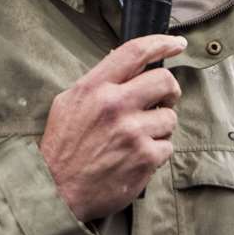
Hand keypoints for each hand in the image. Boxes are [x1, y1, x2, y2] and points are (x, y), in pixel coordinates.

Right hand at [40, 36, 186, 221]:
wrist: (56, 191)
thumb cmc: (62, 147)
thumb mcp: (69, 103)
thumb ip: (97, 82)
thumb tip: (126, 62)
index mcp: (94, 88)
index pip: (135, 52)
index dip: (161, 43)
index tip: (177, 44)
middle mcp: (114, 105)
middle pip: (164, 81)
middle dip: (170, 91)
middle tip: (164, 101)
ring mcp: (132, 131)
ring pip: (169, 118)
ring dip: (160, 128)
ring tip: (138, 139)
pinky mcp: (145, 157)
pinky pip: (167, 146)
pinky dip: (156, 153)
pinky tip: (136, 159)